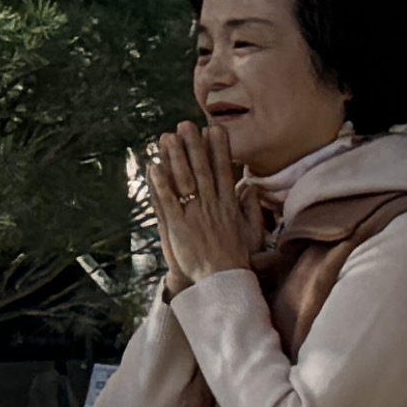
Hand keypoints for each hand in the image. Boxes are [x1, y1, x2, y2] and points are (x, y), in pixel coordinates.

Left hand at [145, 123, 268, 288]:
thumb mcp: (252, 232)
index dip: (219, 150)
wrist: (223, 282)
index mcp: (229, 206)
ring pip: (184, 181)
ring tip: (168, 137)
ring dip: (175, 157)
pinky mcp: (178, 226)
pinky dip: (161, 184)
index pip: (225, 172)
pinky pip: (168, 201)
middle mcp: (212, 205)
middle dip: (194, 146)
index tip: (215, 130)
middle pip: (202, 170)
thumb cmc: (237, 259)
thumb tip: (252, 189)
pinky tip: (154, 166)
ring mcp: (194, 214)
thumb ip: (252, 209)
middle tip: (187, 124)